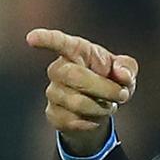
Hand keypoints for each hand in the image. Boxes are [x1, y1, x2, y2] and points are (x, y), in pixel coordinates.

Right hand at [26, 28, 138, 155]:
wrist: (100, 108)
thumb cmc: (111, 79)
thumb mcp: (125, 70)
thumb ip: (127, 67)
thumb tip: (122, 75)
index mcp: (77, 51)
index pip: (60, 42)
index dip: (46, 39)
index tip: (32, 38)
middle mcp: (59, 69)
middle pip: (74, 76)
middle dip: (104, 88)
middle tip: (122, 94)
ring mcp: (53, 92)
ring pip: (77, 103)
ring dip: (102, 107)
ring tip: (109, 105)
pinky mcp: (52, 113)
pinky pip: (74, 121)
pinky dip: (93, 121)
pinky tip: (95, 116)